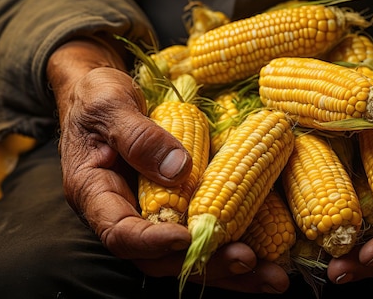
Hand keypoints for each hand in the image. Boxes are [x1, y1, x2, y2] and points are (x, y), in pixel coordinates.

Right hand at [46, 38, 288, 292]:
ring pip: (189, 254)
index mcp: (98, 195)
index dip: (152, 242)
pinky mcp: (180, 205)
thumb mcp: (109, 105)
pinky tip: (273, 256)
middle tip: (248, 261)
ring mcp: (156, 213)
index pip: (121, 232)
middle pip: (163, 258)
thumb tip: (180, 169)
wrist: (104, 95)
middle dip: (207, 264)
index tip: (187, 238)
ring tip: (274, 277)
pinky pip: (205, 230)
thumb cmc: (97, 96)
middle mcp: (127, 215)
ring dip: (232, 269)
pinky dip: (238, 242)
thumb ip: (138, 136)